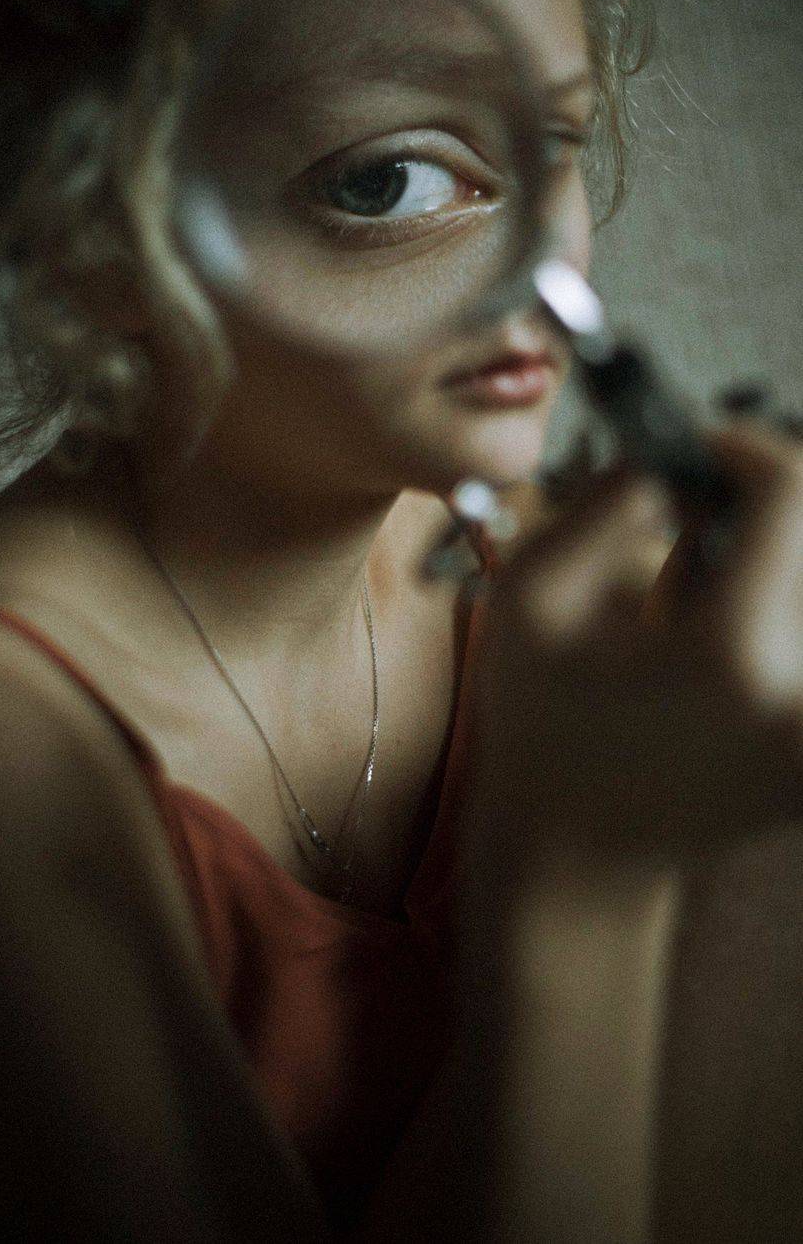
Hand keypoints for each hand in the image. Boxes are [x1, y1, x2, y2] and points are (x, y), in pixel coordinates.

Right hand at [463, 420, 802, 870]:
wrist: (576, 859)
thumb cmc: (539, 728)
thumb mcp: (530, 597)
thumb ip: (604, 505)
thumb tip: (676, 461)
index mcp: (736, 651)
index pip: (791, 491)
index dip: (742, 447)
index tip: (694, 450)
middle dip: (759, 498)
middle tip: (690, 509)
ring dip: (768, 556)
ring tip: (696, 584)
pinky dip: (773, 607)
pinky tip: (712, 633)